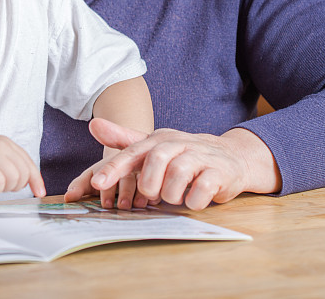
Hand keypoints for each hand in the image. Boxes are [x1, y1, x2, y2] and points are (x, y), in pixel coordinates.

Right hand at [0, 134, 45, 196]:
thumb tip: (27, 180)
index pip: (28, 162)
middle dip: (16, 186)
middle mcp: (0, 145)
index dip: (36, 180)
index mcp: (4, 142)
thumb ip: (6, 162)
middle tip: (0, 187)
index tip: (39, 193)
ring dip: (4, 189)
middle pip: (24, 173)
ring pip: (14, 179)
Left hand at [67, 119, 280, 210]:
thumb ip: (123, 139)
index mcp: (160, 139)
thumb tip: (93, 125)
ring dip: (172, 193)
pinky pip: (201, 188)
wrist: (231, 158)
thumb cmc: (184, 156)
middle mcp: (180, 143)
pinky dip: (193, 200)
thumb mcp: (153, 147)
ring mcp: (201, 156)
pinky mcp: (220, 172)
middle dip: (149, 183)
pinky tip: (193, 199)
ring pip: (178, 174)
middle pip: (156, 159)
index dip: (114, 168)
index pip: (133, 152)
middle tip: (153, 194)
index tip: (97, 184)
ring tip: (175, 196)